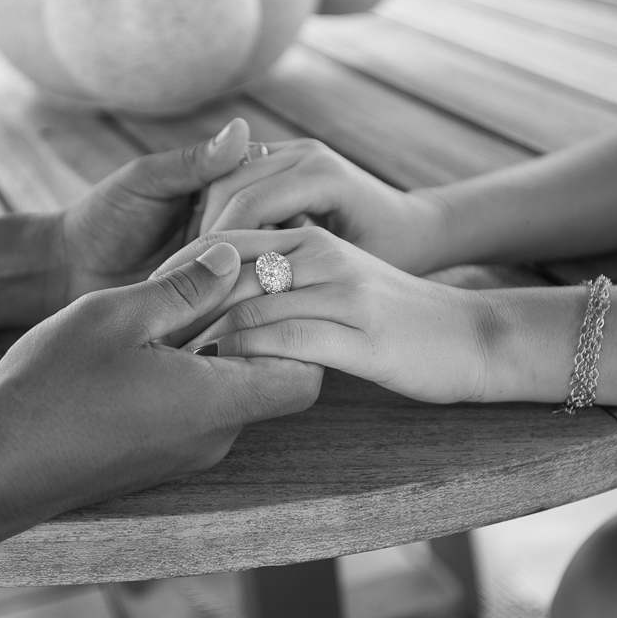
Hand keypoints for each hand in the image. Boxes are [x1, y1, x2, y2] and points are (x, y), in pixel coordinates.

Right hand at [0, 241, 322, 517]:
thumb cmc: (52, 389)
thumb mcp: (118, 315)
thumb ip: (185, 286)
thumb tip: (231, 256)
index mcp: (216, 403)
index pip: (307, 375)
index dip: (300, 327)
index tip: (266, 285)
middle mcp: (214, 437)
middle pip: (271, 379)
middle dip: (257, 326)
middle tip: (223, 279)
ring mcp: (187, 453)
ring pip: (231, 390)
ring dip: (218, 345)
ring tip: (179, 301)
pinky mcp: (160, 457)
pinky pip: (199, 408)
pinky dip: (192, 370)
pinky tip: (151, 340)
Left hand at [52, 118, 252, 305]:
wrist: (72, 272)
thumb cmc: (104, 217)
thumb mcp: (148, 182)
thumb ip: (195, 162)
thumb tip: (242, 126)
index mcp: (226, 187)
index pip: (271, 189)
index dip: (260, 204)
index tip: (214, 224)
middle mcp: (239, 226)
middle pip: (281, 231)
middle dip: (259, 245)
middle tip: (215, 261)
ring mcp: (233, 265)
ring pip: (271, 267)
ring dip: (254, 275)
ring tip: (218, 283)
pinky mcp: (223, 301)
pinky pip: (249, 300)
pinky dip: (243, 300)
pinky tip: (229, 305)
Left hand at [156, 228, 491, 403]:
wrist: (472, 337)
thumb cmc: (397, 318)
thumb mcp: (339, 283)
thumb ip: (288, 281)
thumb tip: (226, 302)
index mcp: (312, 239)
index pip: (227, 238)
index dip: (179, 268)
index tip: (145, 301)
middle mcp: (323, 256)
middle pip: (227, 268)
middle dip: (180, 303)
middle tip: (144, 337)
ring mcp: (343, 293)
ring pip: (250, 305)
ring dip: (204, 337)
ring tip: (171, 364)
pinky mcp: (361, 336)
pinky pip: (285, 342)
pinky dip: (246, 360)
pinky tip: (225, 379)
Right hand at [198, 139, 450, 273]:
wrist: (419, 226)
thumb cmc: (396, 256)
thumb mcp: (353, 271)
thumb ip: (304, 280)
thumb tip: (251, 309)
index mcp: (323, 174)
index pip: (248, 204)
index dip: (217, 248)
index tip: (199, 289)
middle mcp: (305, 153)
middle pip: (227, 185)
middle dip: (204, 235)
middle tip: (184, 281)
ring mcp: (293, 150)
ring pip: (224, 180)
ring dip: (207, 225)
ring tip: (195, 272)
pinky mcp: (284, 159)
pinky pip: (237, 181)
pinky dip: (222, 215)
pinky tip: (215, 257)